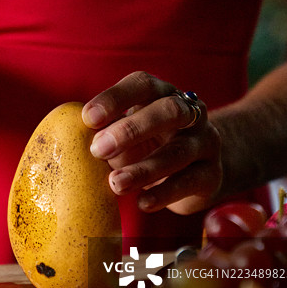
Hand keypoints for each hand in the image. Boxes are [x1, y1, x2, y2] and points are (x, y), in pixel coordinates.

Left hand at [82, 71, 221, 214]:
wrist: (199, 170)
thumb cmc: (150, 146)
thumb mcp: (127, 136)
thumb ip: (107, 136)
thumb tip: (74, 148)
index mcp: (163, 94)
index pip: (143, 85)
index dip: (115, 98)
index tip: (87, 118)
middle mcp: (190, 113)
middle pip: (168, 111)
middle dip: (131, 129)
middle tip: (98, 149)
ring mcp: (205, 143)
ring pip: (179, 151)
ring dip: (144, 168)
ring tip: (115, 183)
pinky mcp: (212, 174)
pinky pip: (190, 181)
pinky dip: (164, 193)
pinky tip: (142, 203)